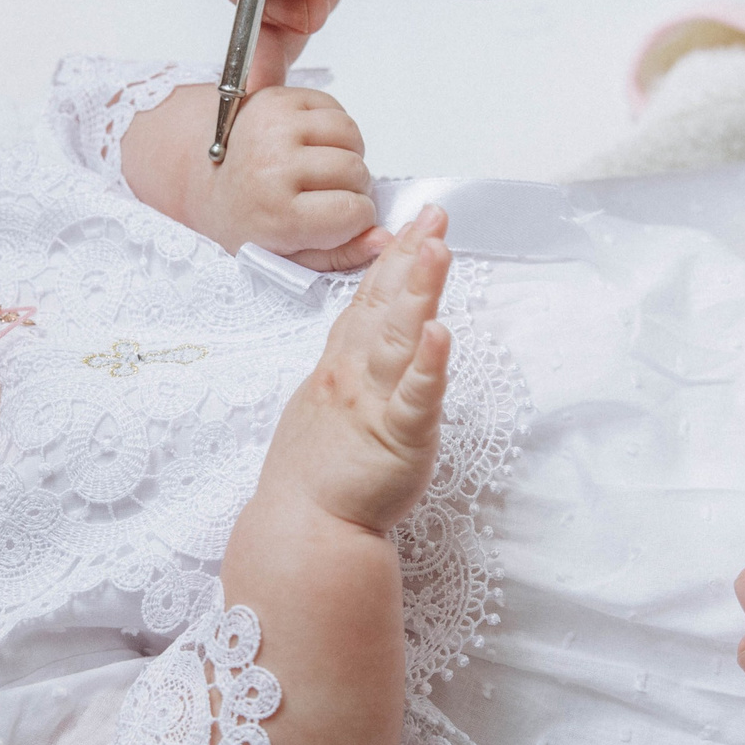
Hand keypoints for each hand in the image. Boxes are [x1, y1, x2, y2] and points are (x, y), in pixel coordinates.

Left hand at [188, 86, 385, 270]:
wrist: (205, 180)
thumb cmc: (247, 221)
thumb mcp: (287, 257)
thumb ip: (340, 256)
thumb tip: (384, 240)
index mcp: (277, 214)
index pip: (354, 212)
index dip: (356, 218)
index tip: (339, 219)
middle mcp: (273, 167)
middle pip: (355, 170)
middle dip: (353, 185)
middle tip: (329, 193)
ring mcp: (274, 127)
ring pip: (349, 133)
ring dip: (348, 151)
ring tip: (323, 167)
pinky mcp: (276, 99)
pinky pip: (333, 107)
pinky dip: (333, 127)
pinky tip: (313, 145)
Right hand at [264, 206, 454, 535]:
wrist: (302, 528)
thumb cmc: (313, 474)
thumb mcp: (323, 404)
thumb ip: (347, 369)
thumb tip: (366, 340)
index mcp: (340, 367)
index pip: (367, 301)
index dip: (391, 260)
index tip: (412, 223)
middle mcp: (354, 376)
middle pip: (384, 306)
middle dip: (410, 258)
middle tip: (433, 216)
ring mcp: (374, 404)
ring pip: (399, 339)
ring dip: (419, 293)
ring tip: (436, 251)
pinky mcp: (397, 438)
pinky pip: (415, 398)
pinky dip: (430, 365)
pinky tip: (442, 334)